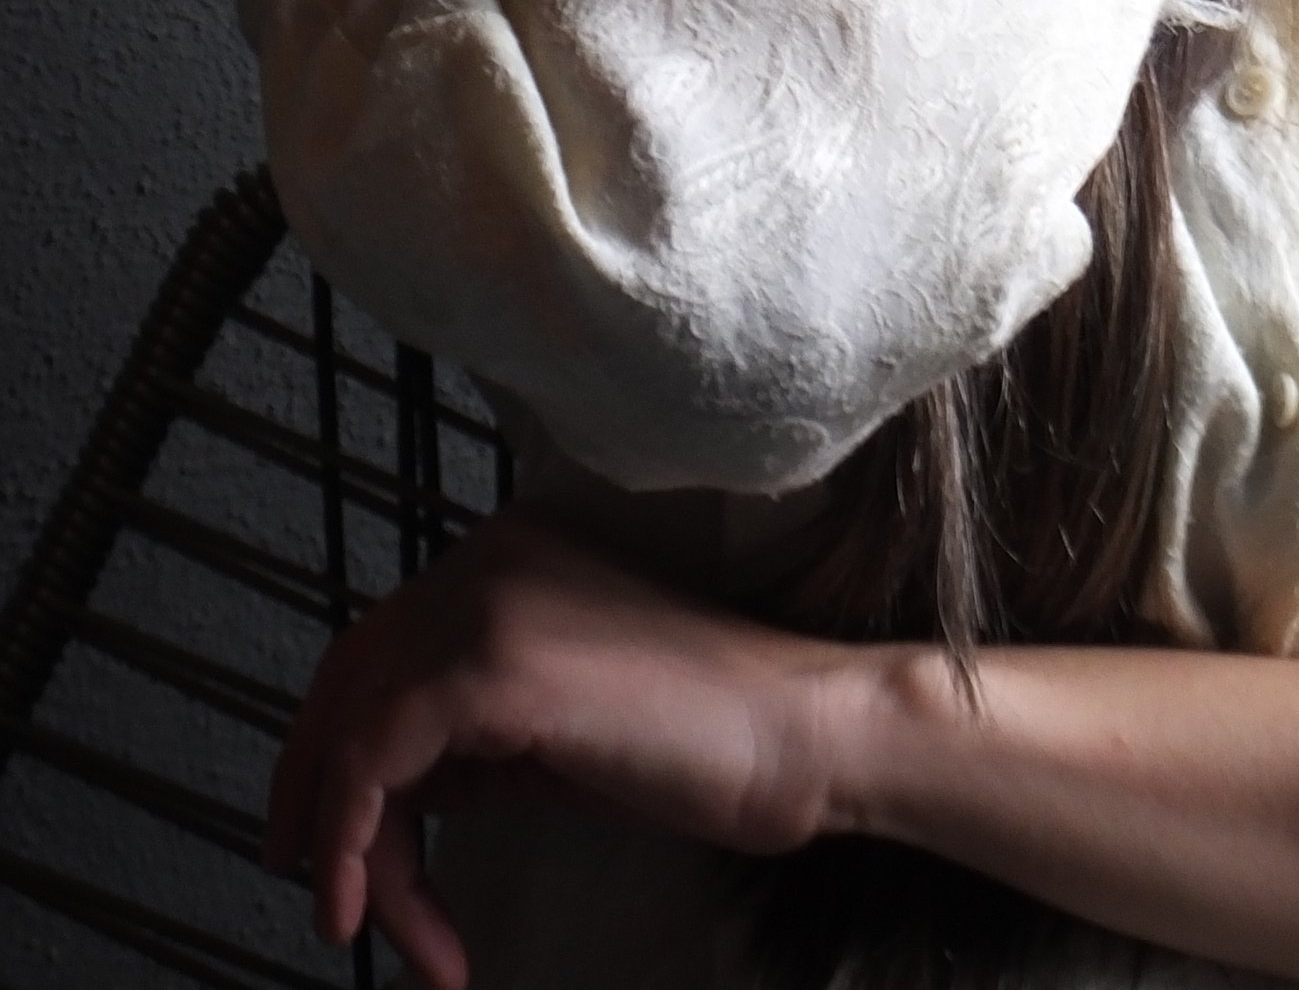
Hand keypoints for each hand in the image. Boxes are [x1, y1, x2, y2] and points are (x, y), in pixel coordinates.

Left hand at [263, 511, 872, 989]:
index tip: (315, 839)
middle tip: (316, 891)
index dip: (328, 746)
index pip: (379, 645)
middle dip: (313, 796)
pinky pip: (372, 760)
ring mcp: (488, 603)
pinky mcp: (492, 664)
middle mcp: (488, 559)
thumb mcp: (554, 735)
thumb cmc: (698, 745)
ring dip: (353, 849)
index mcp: (509, 559)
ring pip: (356, 730)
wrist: (793, 736)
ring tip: (383, 931)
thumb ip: (470, 737)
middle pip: (349, 678)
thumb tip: (392, 787)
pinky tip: (379, 910)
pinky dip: (356, 845)